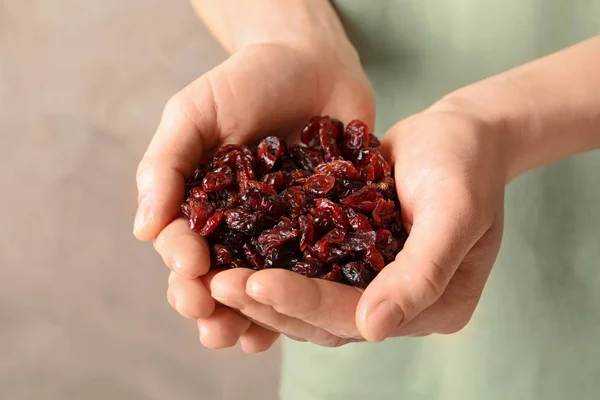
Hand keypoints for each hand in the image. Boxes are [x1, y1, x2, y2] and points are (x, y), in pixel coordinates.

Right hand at [134, 40, 374, 350]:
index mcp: (200, 206)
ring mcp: (282, 233)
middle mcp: (238, 228)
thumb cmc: (246, 80)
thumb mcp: (194, 112)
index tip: (192, 271)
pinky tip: (301, 317)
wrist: (313, 62)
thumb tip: (143, 230)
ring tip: (249, 339)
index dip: (182, 267)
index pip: (181, 247)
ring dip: (253, 318)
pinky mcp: (325, 230)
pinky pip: (315, 269)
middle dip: (211, 307)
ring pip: (263, 287)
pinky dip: (306, 295)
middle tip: (212, 326)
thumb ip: (166, 165)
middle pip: (219, 279)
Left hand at [203, 105, 506, 346]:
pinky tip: (233, 254)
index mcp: (432, 307)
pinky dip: (272, 265)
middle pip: (324, 318)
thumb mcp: (455, 212)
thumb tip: (372, 330)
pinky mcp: (352, 260)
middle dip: (269, 302)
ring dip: (261, 291)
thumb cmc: (466, 165)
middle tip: (217, 284)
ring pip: (308, 301)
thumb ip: (422, 273)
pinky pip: (308, 270)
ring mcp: (374, 285)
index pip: (357, 316)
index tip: (255, 284)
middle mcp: (398, 305)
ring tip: (214, 275)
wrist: (460, 135)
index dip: (305, 302)